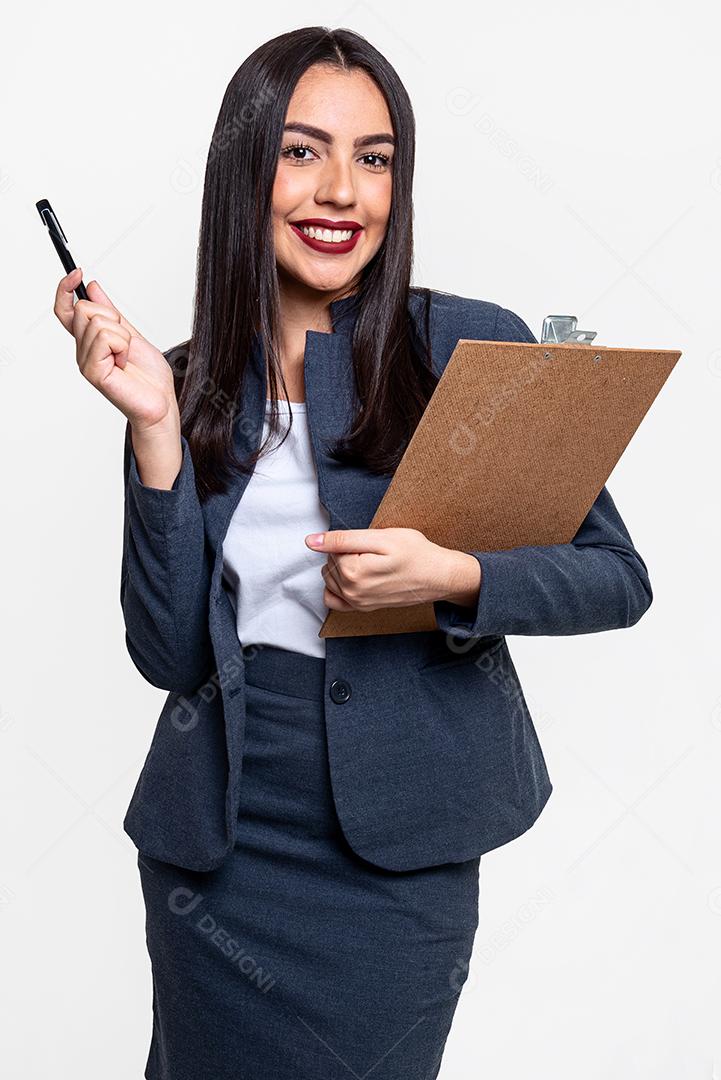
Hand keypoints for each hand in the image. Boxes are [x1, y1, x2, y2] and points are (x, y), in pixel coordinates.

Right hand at [53, 268, 178, 433]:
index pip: (65, 310)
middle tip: (125, 342)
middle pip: (85, 309)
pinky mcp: (93, 372)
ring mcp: (85, 361)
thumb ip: (111, 311)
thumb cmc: (149, 376)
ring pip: (98, 322)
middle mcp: (83, 350)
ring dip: (122, 336)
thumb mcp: (132, 333)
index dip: (65, 288)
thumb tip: (93, 287)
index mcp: (89, 341)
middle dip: (113, 317)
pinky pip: (105, 339)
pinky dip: (123, 346)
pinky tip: (124, 363)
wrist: (161, 403)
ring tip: (127, 356)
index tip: (78, 272)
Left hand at [305, 527, 481, 612]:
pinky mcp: (362, 608)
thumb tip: (311, 541)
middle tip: (374, 553)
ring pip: (330, 577)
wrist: (438, 576)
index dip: (351, 541)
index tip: (371, 544)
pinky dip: (337, 587)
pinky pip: (333, 599)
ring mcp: (356, 603)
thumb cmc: (416, 553)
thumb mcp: (381, 538)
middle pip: (329, 563)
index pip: (331, 548)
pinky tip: (355, 577)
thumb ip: (342, 539)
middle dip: (345, 554)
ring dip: (343, 568)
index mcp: (353, 572)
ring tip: (370, 563)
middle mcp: (351, 592)